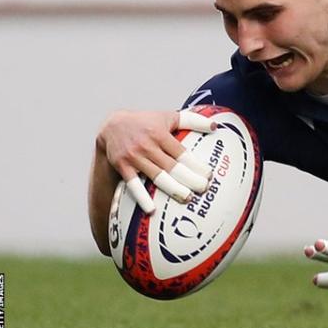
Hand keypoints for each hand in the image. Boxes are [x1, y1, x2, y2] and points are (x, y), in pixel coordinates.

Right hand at [96, 110, 215, 213]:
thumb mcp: (168, 117)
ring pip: (156, 176)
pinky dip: (141, 198)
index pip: (182, 152)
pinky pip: (133, 185)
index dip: (195, 164)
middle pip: (172, 166)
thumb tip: (215, 125)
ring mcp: (134, 157)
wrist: (111, 126)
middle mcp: (147, 146)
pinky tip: (151, 210)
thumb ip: (191, 120)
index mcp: (160, 134)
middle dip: (189, 178)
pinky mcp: (122, 167)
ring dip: (172, 189)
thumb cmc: (146, 122)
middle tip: (203, 188)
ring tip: (188, 198)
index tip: (208, 174)